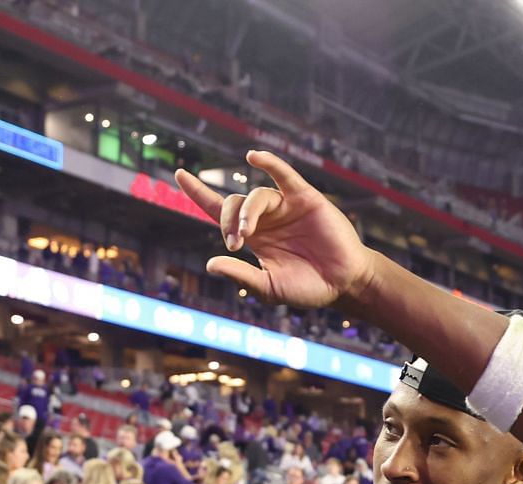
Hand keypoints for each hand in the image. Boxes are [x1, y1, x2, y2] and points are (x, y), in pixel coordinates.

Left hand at [174, 151, 375, 309]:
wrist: (343, 283)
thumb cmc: (307, 287)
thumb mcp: (269, 287)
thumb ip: (241, 276)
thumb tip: (210, 264)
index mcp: (253, 236)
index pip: (219, 209)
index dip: (199, 192)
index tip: (179, 174)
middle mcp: (265, 218)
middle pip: (233, 204)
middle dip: (228, 222)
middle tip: (235, 243)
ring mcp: (285, 206)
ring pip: (255, 196)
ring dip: (246, 213)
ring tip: (246, 233)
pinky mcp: (304, 198)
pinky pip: (284, 175)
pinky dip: (269, 163)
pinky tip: (253, 157)